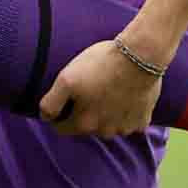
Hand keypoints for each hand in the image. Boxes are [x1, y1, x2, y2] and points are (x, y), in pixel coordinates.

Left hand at [39, 37, 161, 137]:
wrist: (140, 55)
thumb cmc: (101, 65)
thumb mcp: (66, 79)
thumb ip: (51, 102)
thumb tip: (44, 117)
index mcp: (84, 124)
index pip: (62, 128)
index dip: (59, 114)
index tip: (65, 99)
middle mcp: (105, 132)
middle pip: (86, 127)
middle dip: (84, 113)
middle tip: (89, 89)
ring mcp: (126, 128)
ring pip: (109, 125)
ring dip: (106, 114)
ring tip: (108, 90)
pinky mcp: (143, 120)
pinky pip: (129, 122)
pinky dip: (126, 112)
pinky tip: (125, 95)